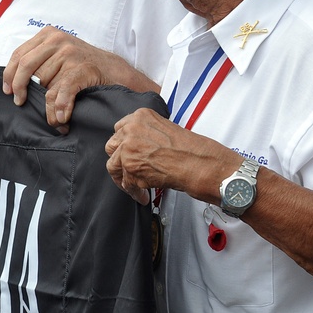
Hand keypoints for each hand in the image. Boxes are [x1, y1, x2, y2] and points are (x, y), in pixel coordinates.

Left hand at [2, 26, 158, 128]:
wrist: (114, 70)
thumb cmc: (82, 66)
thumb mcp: (58, 54)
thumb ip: (38, 61)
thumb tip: (13, 81)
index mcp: (48, 35)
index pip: (19, 54)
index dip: (9, 74)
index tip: (8, 90)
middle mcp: (58, 41)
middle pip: (27, 67)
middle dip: (20, 88)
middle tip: (20, 101)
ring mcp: (71, 54)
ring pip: (45, 84)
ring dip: (46, 107)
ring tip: (50, 118)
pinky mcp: (83, 68)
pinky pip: (62, 91)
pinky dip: (59, 107)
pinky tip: (60, 118)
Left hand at [105, 109, 239, 203]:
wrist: (199, 163)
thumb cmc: (191, 149)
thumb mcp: (165, 129)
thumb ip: (147, 134)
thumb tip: (140, 148)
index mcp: (140, 117)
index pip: (120, 128)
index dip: (124, 143)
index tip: (127, 152)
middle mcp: (131, 129)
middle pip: (112, 146)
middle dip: (120, 160)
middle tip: (127, 170)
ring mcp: (128, 148)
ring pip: (113, 166)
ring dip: (123, 178)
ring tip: (134, 187)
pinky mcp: (130, 167)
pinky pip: (126, 183)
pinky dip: (134, 192)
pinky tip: (144, 195)